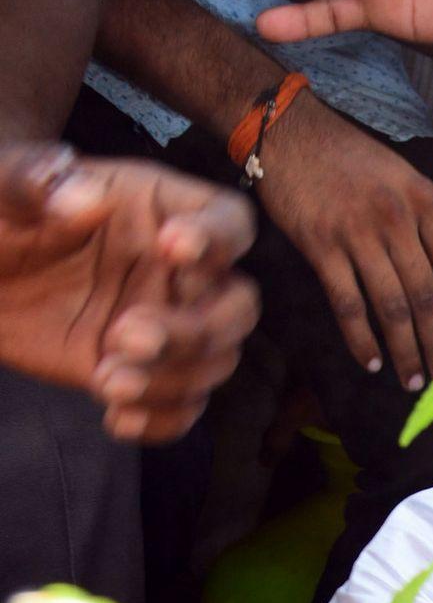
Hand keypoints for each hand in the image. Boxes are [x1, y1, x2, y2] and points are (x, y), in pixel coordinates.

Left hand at [0, 144, 256, 440]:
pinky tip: (115, 417)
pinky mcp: (148, 373)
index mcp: (161, 211)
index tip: (172, 248)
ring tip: (105, 379)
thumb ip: (36, 181)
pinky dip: (162, 420)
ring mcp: (169, 324)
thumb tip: (84, 198)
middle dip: (199, 330)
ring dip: (172, 379)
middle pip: (239, 305)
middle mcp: (180, 271)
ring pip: (218, 361)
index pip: (229, 220)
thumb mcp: (1, 190)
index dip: (217, 237)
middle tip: (128, 335)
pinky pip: (184, 405)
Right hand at [255, 91, 432, 386]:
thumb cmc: (350, 159)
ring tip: (412, 378)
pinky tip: (370, 361)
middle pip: (429, 298)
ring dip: (404, 351)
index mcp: (427, 204)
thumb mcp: (405, 178)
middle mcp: (398, 220)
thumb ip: (432, 223)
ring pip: (392, 307)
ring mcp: (358, 233)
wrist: (289, 131)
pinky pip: (348, 304)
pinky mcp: (320, 245)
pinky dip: (361, 338)